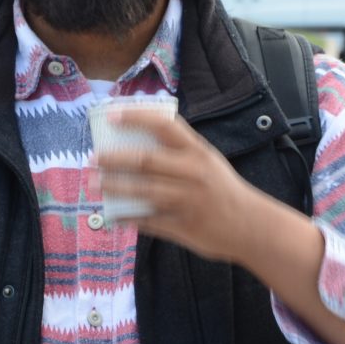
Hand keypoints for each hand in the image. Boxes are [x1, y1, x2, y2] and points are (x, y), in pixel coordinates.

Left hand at [99, 113, 307, 268]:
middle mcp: (192, 173)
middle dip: (114, 159)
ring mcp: (187, 201)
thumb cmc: (222, 188)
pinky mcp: (183, 226)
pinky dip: (127, 218)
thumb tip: (133, 140)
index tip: (110, 117)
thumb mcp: (207, 160)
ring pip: (142, 191)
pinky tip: (112, 215)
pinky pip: (148, 221)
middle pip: (145, 161)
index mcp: (198, 151)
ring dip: (114, 187)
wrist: (251, 225)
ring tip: (93, 184)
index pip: (164, 126)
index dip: (135, 118)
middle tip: (93, 158)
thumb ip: (178, 150)